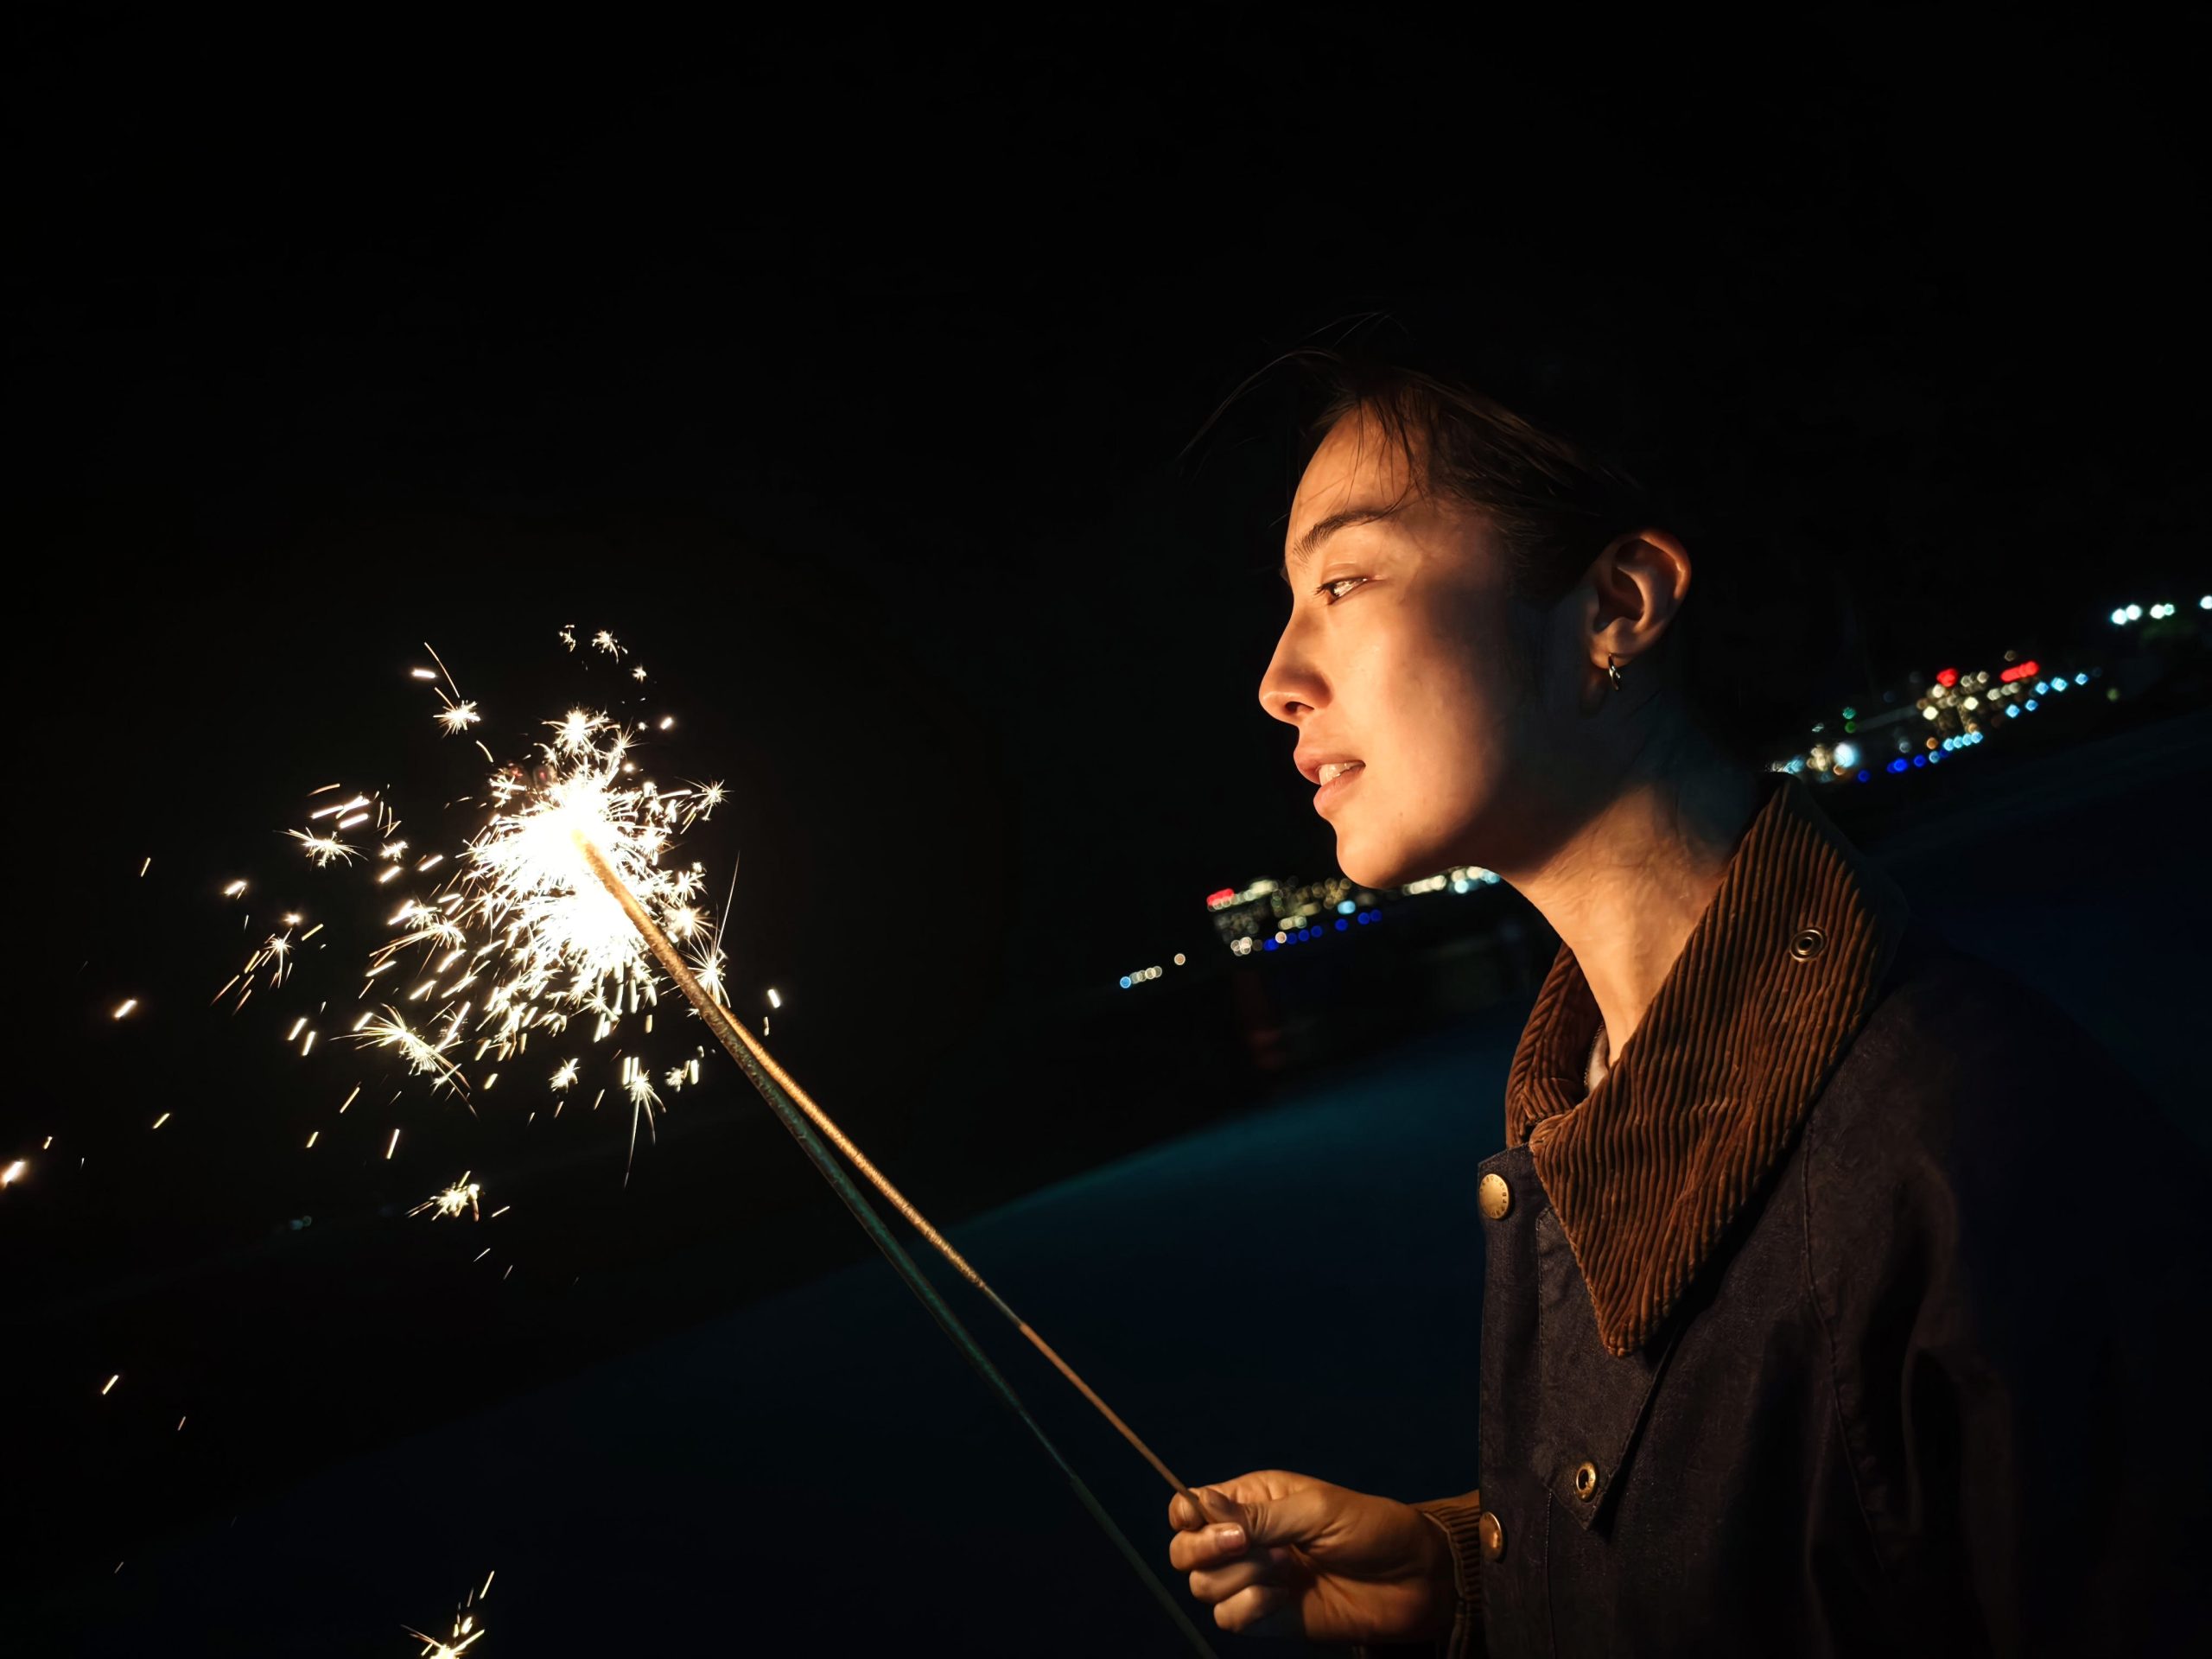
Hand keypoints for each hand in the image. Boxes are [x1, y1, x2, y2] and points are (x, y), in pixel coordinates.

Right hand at [1165, 1469, 1454, 1641]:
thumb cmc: (1370, 1529)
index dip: (1188, 1517)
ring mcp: (1255, 1580)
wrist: (1412, 1581)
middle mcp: (1245, 1539)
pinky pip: (1228, 1619)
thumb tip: (1202, 1504)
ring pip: (1203, 1587)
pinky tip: (1280, 1600)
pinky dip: (1247, 1610)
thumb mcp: (1316, 1510)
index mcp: (1252, 1500)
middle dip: (1205, 1551)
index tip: (1217, 1524)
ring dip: (1237, 1579)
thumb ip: (1259, 1516)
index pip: (1190, 1506)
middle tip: (1249, 1546)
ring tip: (1284, 1570)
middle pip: (1184, 1551)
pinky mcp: (1268, 1617)